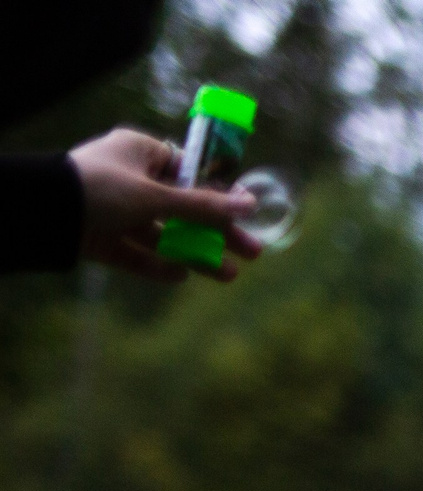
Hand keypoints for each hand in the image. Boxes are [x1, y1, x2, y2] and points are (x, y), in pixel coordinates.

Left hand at [68, 128, 262, 281]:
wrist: (42, 212)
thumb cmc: (100, 188)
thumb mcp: (157, 196)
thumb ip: (204, 206)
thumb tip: (250, 204)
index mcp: (139, 153)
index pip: (187, 172)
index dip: (217, 195)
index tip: (243, 214)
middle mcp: (128, 180)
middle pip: (182, 209)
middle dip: (216, 233)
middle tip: (251, 253)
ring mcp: (114, 211)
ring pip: (164, 235)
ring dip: (196, 254)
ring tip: (227, 275)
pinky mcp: (102, 239)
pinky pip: (138, 254)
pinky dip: (159, 265)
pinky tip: (182, 275)